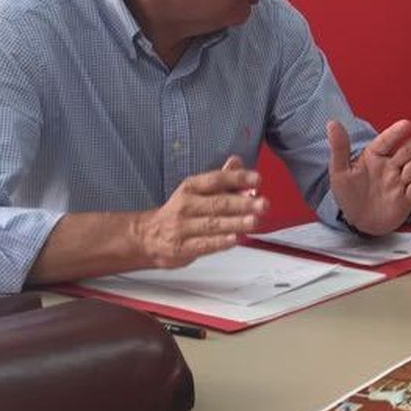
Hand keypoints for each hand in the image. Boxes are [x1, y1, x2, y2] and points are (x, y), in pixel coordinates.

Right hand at [133, 156, 266, 267]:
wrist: (147, 236)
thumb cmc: (179, 212)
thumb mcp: (196, 191)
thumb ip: (221, 179)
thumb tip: (237, 162)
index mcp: (191, 188)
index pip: (216, 180)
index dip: (237, 178)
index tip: (256, 179)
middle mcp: (186, 205)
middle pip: (217, 203)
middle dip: (243, 203)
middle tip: (263, 204)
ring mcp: (182, 227)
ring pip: (212, 224)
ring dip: (235, 222)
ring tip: (254, 221)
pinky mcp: (182, 247)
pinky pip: (204, 244)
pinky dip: (220, 242)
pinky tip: (235, 239)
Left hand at [328, 119, 410, 235]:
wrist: (359, 222)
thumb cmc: (349, 195)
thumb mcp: (339, 171)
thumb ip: (339, 148)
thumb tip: (332, 123)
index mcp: (375, 157)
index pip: (386, 142)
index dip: (396, 133)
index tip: (407, 124)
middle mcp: (390, 167)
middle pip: (407, 152)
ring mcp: (400, 183)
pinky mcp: (406, 199)